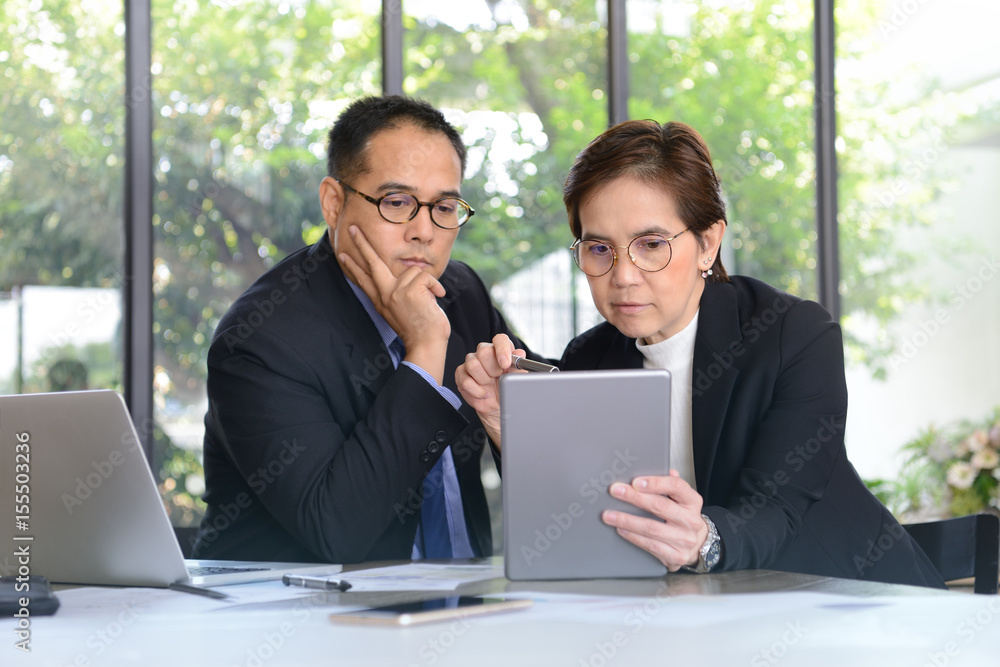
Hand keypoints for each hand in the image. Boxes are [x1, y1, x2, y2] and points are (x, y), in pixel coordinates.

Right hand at [339, 225, 450, 384]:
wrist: (426, 345)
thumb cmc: (420, 330)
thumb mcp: (402, 311)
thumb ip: (399, 294)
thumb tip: (408, 276)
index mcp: (381, 301)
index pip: (363, 279)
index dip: (352, 266)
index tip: (342, 254)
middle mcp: (384, 295)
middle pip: (371, 263)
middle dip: (361, 243)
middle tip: (353, 227)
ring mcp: (395, 293)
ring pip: (412, 271)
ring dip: (427, 284)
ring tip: (429, 300)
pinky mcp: (409, 291)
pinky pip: (425, 276)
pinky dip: (435, 286)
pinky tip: (436, 298)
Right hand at [454, 334, 525, 447]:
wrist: (497, 407)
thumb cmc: (507, 389)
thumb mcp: (516, 378)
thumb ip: (518, 366)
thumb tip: (520, 353)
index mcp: (500, 349)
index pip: (499, 339)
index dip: (502, 349)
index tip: (505, 364)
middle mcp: (484, 352)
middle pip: (483, 351)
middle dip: (493, 369)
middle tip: (497, 377)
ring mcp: (471, 362)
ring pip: (473, 364)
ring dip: (484, 380)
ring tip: (490, 385)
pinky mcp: (461, 374)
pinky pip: (465, 380)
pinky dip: (477, 390)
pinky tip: (483, 393)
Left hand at [601, 470, 708, 571]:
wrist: (698, 545)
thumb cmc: (683, 518)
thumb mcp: (681, 499)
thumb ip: (668, 485)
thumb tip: (657, 468)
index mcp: (692, 501)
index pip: (676, 487)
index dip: (655, 482)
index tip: (635, 481)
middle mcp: (691, 520)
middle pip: (660, 506)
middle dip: (634, 498)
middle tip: (615, 492)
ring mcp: (685, 540)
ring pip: (652, 528)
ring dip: (627, 520)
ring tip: (609, 514)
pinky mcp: (676, 556)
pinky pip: (650, 545)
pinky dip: (633, 536)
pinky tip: (621, 529)